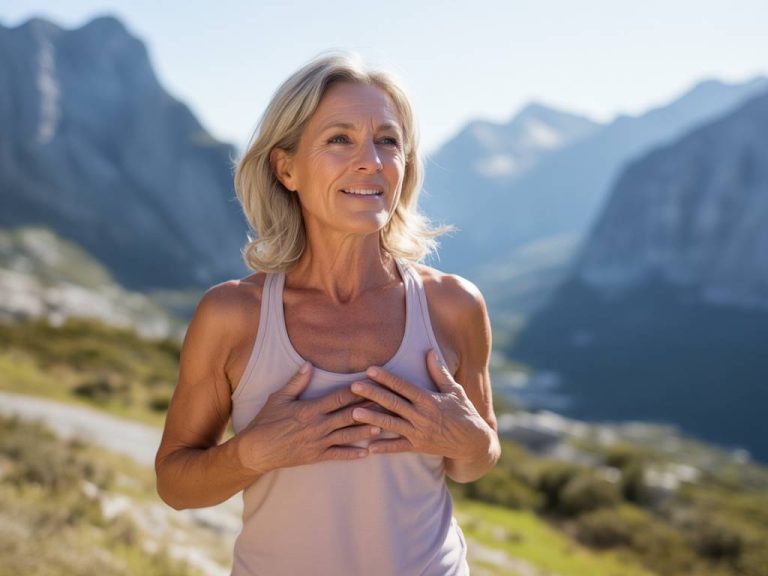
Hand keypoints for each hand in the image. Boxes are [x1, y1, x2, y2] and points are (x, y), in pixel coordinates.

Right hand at [235, 363, 380, 473]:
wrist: (256, 450)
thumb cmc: (266, 421)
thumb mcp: (279, 397)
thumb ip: (296, 382)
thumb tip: (309, 364)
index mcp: (310, 409)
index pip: (339, 397)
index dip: (357, 390)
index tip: (372, 383)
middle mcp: (318, 425)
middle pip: (349, 415)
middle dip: (369, 408)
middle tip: (388, 403)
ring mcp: (318, 442)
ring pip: (348, 435)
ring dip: (367, 430)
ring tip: (385, 425)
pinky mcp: (316, 456)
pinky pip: (338, 455)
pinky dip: (353, 454)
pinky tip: (367, 453)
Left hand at [350, 350, 492, 461]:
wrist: (474, 442)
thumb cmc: (464, 412)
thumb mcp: (454, 390)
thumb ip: (439, 372)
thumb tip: (430, 351)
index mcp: (429, 399)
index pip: (403, 386)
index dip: (386, 378)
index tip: (370, 370)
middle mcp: (422, 416)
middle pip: (393, 403)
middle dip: (372, 394)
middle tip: (353, 386)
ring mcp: (419, 433)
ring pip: (391, 424)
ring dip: (372, 418)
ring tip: (353, 413)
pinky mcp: (419, 447)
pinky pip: (399, 448)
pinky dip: (384, 447)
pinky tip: (369, 446)